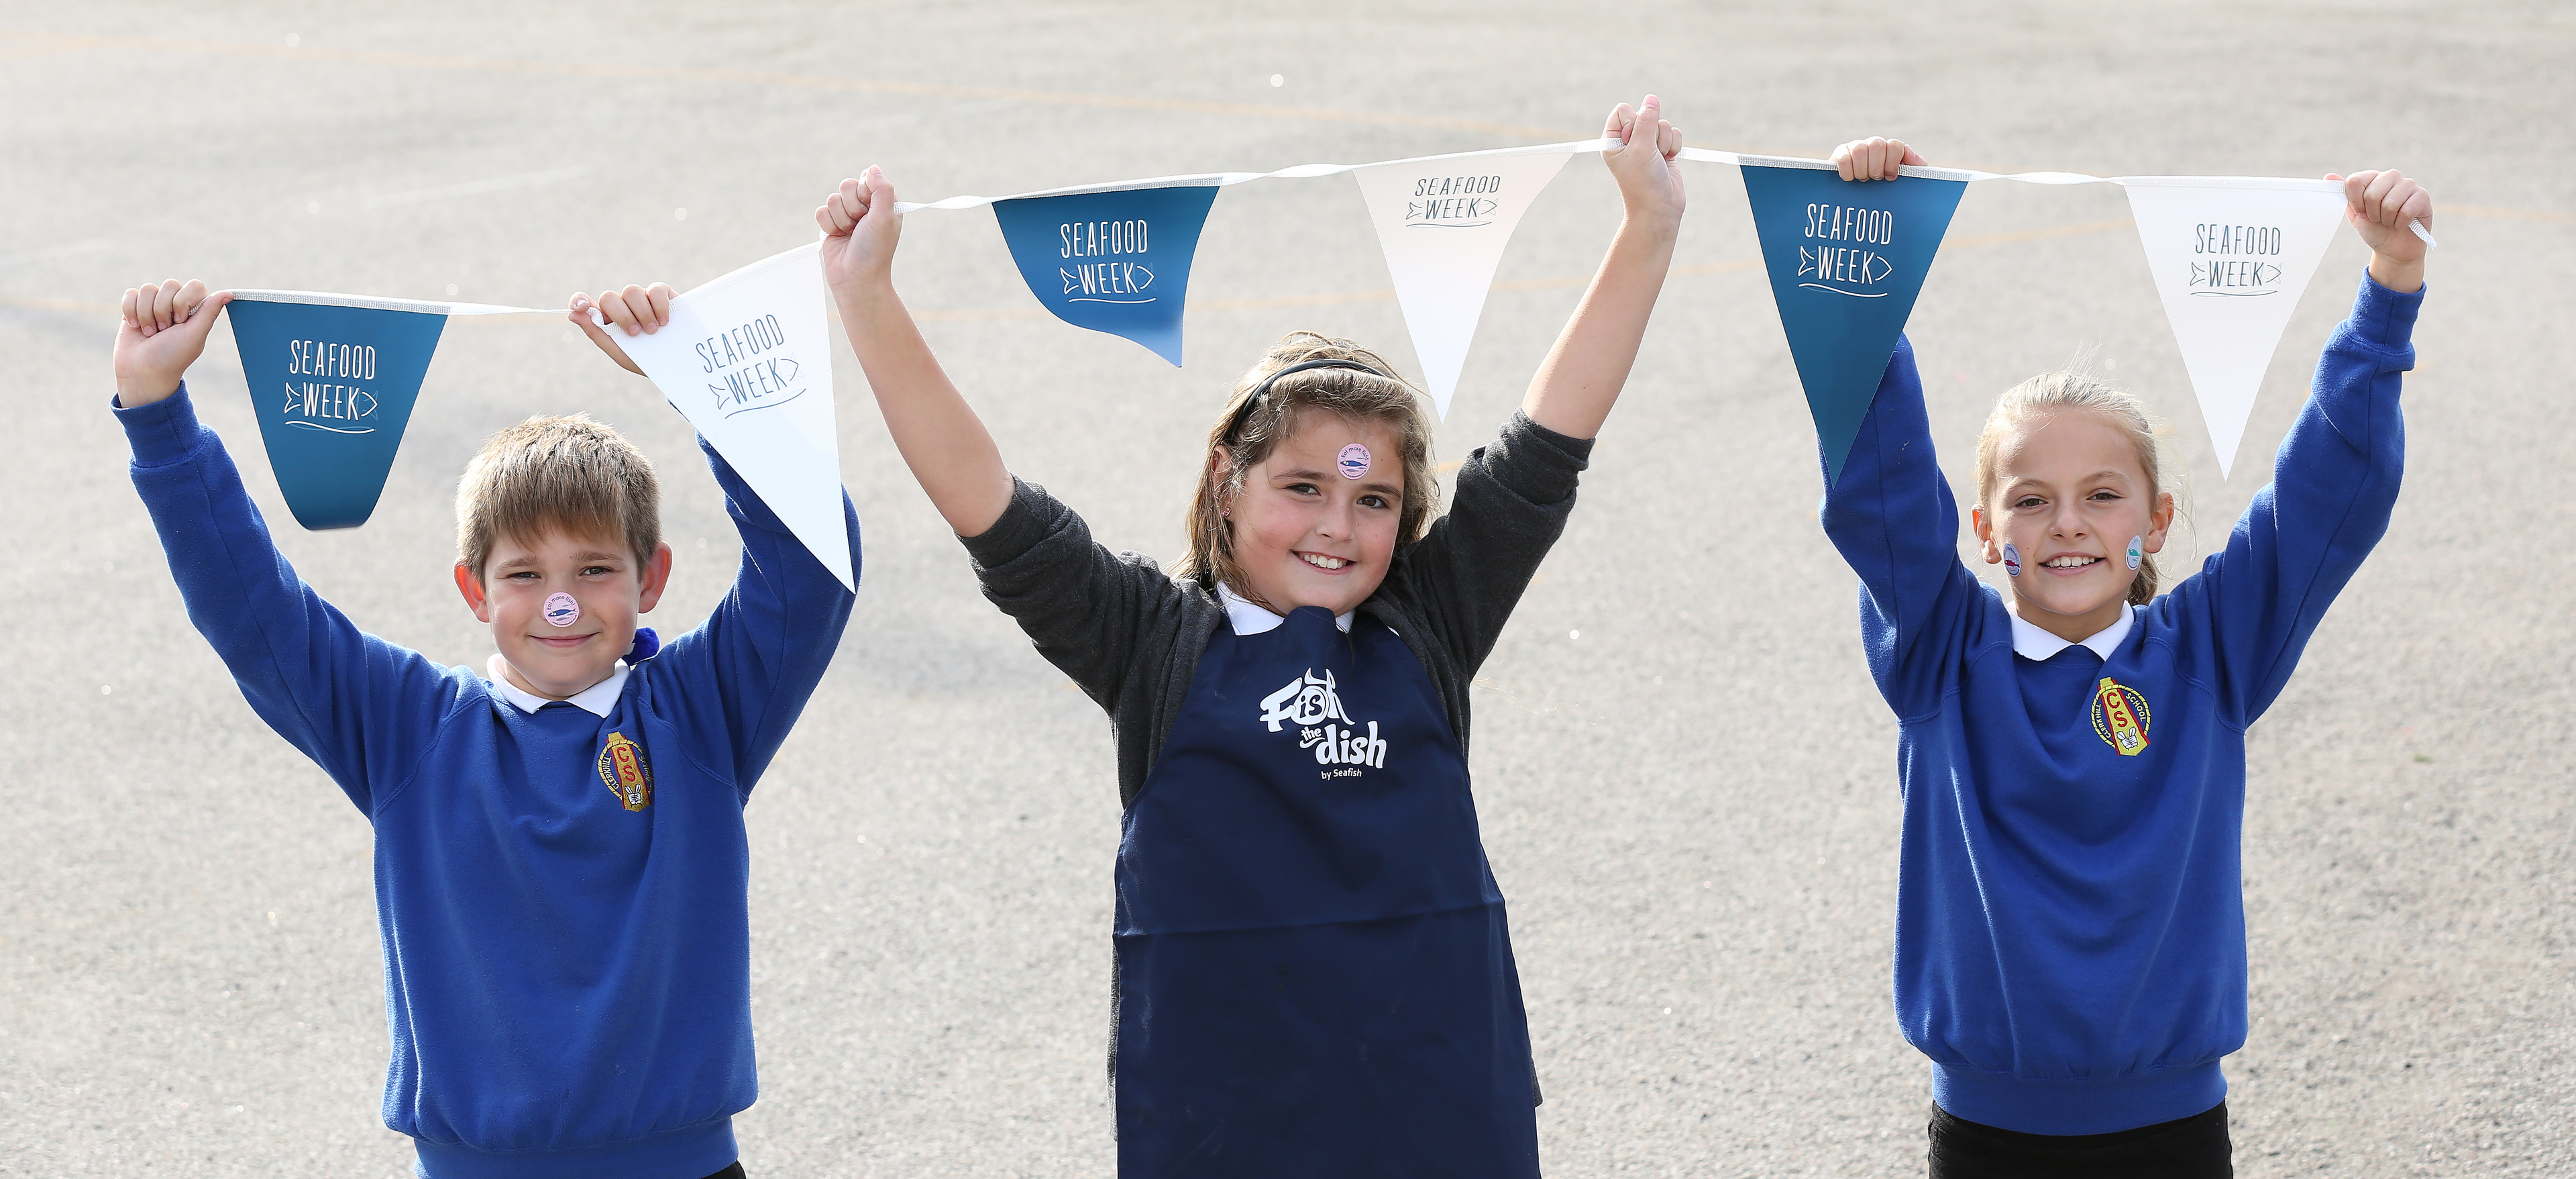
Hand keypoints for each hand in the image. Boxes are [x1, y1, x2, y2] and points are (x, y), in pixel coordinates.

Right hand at [113, 279, 230, 407]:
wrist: (141, 371)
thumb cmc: (172, 356)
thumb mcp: (194, 335)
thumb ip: (209, 312)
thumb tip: (229, 293)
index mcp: (196, 309)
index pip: (194, 286)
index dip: (184, 301)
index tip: (181, 322)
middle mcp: (177, 303)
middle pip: (170, 284)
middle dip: (164, 310)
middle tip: (164, 331)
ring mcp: (155, 304)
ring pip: (149, 288)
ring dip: (147, 314)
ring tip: (151, 333)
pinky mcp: (135, 307)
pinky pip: (131, 294)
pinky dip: (131, 311)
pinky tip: (135, 327)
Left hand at [567, 283, 673, 375]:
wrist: (678, 364)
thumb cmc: (645, 360)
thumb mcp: (620, 352)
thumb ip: (597, 334)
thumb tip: (573, 315)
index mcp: (607, 319)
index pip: (585, 302)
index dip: (579, 301)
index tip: (582, 307)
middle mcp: (622, 305)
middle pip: (609, 297)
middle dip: (622, 315)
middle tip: (636, 333)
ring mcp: (642, 298)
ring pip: (631, 291)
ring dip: (642, 312)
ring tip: (653, 331)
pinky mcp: (662, 294)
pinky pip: (656, 290)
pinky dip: (659, 305)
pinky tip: (664, 322)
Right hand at [816, 166, 902, 301]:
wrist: (856, 278)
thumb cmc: (875, 250)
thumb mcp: (884, 217)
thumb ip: (882, 189)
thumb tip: (873, 168)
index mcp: (883, 202)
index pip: (867, 178)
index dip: (865, 193)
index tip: (870, 211)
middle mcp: (866, 207)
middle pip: (846, 185)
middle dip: (851, 207)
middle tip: (860, 225)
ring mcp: (847, 215)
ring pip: (832, 199)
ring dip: (841, 219)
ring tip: (851, 234)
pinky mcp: (832, 225)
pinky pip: (821, 212)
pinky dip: (829, 226)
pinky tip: (838, 237)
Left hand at [1603, 96, 1685, 226]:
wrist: (1659, 209)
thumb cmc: (1643, 182)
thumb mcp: (1641, 147)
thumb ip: (1647, 120)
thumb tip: (1651, 98)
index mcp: (1613, 139)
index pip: (1623, 110)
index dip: (1633, 121)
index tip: (1634, 142)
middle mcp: (1629, 140)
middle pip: (1646, 115)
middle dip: (1652, 133)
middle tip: (1648, 154)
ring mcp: (1647, 145)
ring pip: (1662, 124)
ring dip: (1664, 141)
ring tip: (1658, 160)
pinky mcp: (1663, 150)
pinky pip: (1674, 133)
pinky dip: (1674, 146)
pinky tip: (1668, 161)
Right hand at [1831, 137, 1925, 181]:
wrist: (1861, 203)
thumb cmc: (1886, 190)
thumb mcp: (1904, 181)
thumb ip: (1914, 166)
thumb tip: (1909, 152)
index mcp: (1889, 149)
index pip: (1894, 144)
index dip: (1892, 162)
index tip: (1890, 177)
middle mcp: (1873, 145)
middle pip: (1877, 144)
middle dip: (1877, 167)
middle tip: (1875, 179)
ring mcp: (1855, 148)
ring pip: (1859, 149)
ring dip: (1862, 170)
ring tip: (1862, 180)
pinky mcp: (1840, 154)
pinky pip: (1843, 158)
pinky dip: (1847, 171)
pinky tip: (1850, 179)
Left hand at [2326, 169, 2430, 292]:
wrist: (2394, 248)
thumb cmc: (2374, 229)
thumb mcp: (2355, 213)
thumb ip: (2344, 195)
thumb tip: (2329, 176)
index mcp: (2372, 177)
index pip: (2355, 181)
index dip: (2355, 202)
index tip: (2361, 212)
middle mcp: (2391, 176)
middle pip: (2371, 193)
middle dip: (2372, 213)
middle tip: (2378, 218)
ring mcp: (2409, 184)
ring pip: (2389, 203)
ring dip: (2387, 219)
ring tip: (2390, 220)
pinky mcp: (2423, 196)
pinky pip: (2406, 210)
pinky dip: (2400, 223)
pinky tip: (2403, 223)